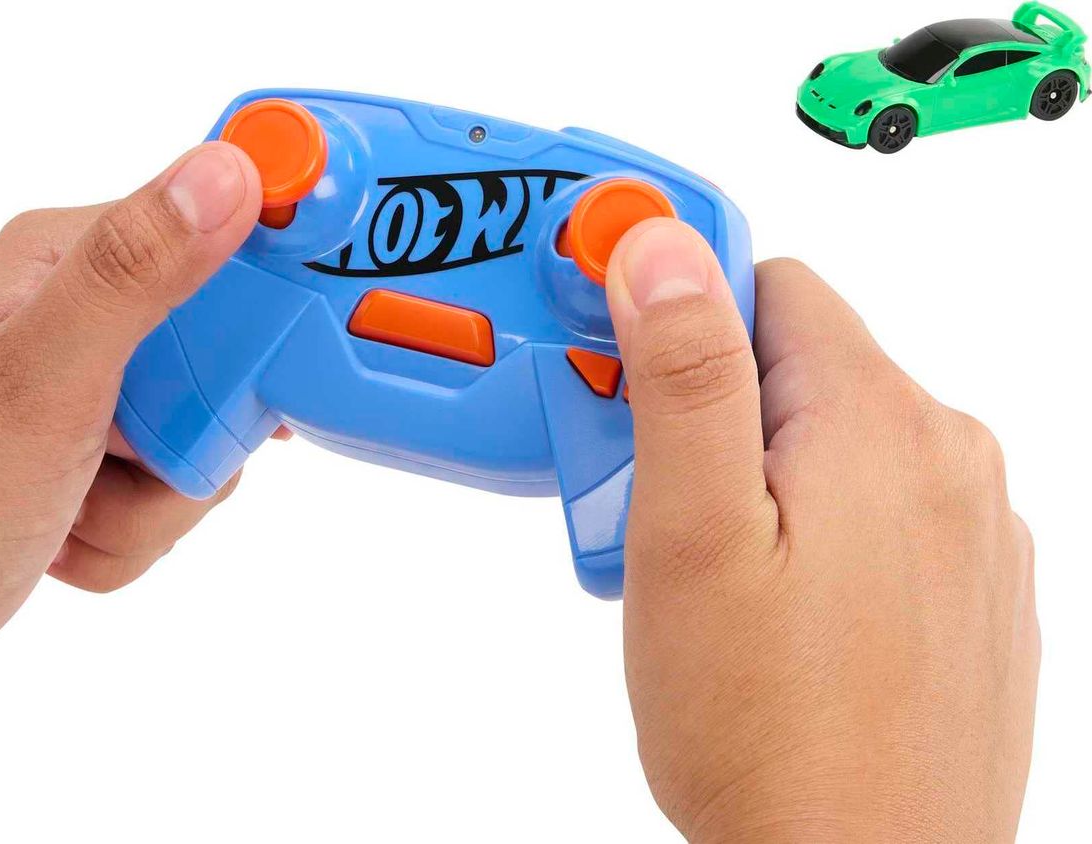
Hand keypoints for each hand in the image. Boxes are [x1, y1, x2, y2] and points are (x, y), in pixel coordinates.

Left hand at [0, 142, 264, 744]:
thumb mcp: (42, 378)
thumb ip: (137, 273)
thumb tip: (230, 170)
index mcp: (66, 262)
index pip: (219, 236)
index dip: (262, 303)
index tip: (265, 372)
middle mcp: (80, 316)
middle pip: (226, 357)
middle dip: (195, 440)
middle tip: (126, 461)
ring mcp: (87, 390)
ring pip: (205, 438)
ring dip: (155, 503)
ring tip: (74, 512)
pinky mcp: (90, 455)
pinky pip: (170, 491)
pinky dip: (131, 534)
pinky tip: (65, 537)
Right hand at [607, 220, 1037, 840]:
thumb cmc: (772, 733)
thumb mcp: (690, 540)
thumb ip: (684, 379)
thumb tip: (665, 250)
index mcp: (879, 424)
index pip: (766, 285)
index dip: (675, 317)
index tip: (619, 370)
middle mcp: (946, 460)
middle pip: (794, 369)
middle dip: (704, 416)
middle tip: (648, 511)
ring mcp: (967, 528)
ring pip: (829, 440)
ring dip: (754, 477)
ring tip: (705, 578)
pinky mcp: (966, 586)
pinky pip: (871, 508)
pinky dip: (812, 529)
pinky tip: (771, 610)